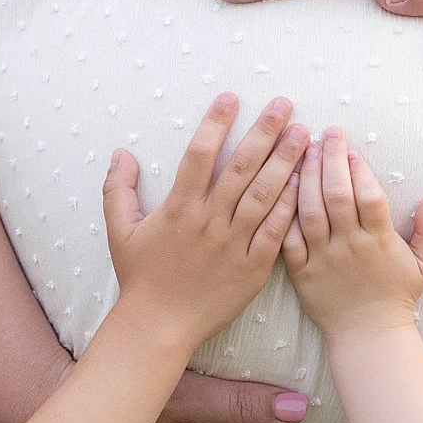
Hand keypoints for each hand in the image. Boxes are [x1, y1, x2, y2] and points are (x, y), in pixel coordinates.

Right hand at [103, 93, 306, 347]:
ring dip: (285, 161)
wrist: (159, 325)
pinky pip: (276, 231)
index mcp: (179, 208)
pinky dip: (290, 205)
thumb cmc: (140, 278)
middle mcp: (209, 221)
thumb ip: (119, 190)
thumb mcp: (120, 231)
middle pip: (241, 168)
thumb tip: (120, 153)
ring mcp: (234, 244)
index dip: (215, 123)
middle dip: (264, 132)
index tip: (231, 97)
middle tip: (284, 105)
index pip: (199, 154)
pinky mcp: (253, 267)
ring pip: (265, 195)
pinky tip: (303, 182)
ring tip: (302, 134)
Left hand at [282, 129, 422, 340]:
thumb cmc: (396, 297)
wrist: (367, 335)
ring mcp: (323, 258)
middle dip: (330, 159)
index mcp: (379, 241)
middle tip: (326, 134)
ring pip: (310, 210)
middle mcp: (350, 246)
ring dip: (306, 176)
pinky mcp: (301, 271)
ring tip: (304, 150)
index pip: (369, 196)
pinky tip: (283, 185)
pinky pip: (288, 237)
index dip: (359, 170)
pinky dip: (284, 211)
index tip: (351, 149)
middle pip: (336, 195)